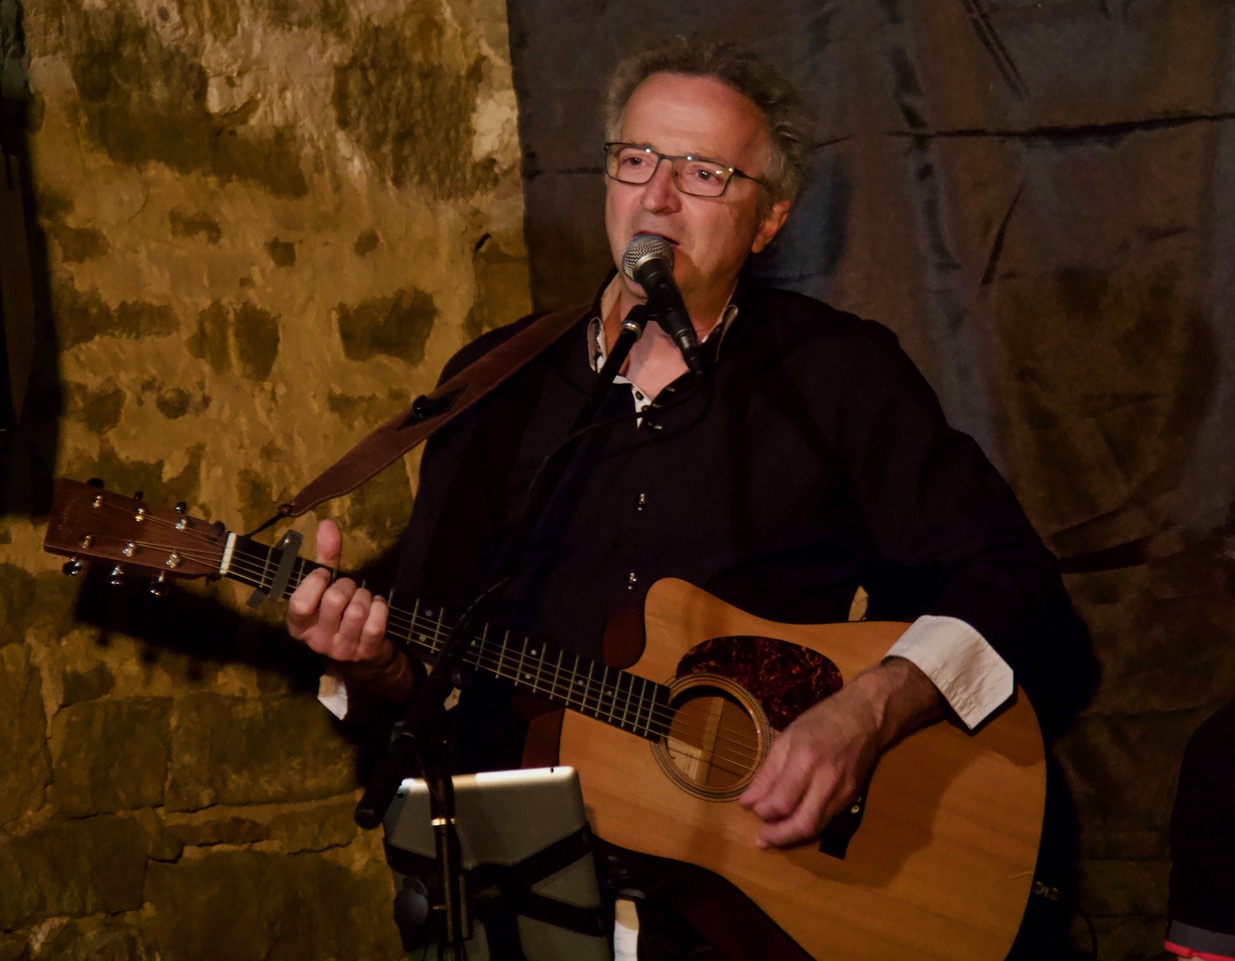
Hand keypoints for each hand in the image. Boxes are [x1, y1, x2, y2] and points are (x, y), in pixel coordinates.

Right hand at [286, 519, 391, 663]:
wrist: (362, 652)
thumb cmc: (339, 612)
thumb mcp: (326, 586)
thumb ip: (325, 556)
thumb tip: (327, 523)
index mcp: (298, 625)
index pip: (300, 603)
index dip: (315, 582)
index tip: (325, 574)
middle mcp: (316, 641)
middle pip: (334, 600)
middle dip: (347, 585)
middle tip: (350, 588)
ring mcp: (341, 650)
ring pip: (357, 611)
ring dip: (366, 597)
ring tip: (364, 599)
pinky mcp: (365, 653)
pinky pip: (375, 623)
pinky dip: (381, 608)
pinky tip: (378, 607)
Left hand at [739, 658, 942, 847]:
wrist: (865, 716)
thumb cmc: (820, 721)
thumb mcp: (787, 737)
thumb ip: (767, 772)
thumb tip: (748, 801)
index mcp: (805, 760)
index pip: (781, 801)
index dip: (762, 811)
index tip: (749, 808)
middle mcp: (826, 780)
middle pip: (802, 824)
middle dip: (778, 836)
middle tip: (760, 839)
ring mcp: (843, 792)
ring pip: (816, 828)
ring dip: (791, 836)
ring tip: (773, 836)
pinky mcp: (852, 797)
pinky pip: (827, 820)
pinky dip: (808, 826)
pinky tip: (794, 823)